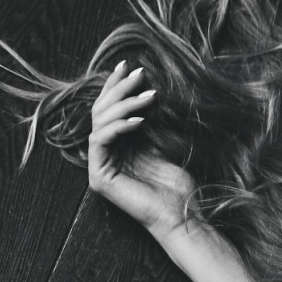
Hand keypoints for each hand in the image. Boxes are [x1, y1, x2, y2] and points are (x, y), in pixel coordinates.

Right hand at [90, 61, 195, 235]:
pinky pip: (101, 140)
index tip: (129, 66)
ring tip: (148, 96)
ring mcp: (99, 167)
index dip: (116, 87)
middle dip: (119, 90)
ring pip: (99, 123)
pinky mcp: (100, 177)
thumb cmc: (177, 185)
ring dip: (123, 105)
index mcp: (116, 147)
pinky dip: (119, 126)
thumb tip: (146, 91)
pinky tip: (140, 120)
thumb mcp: (162, 145)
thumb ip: (148, 123)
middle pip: (101, 113)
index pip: (109, 111)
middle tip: (138, 73)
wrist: (182, 215)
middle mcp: (104, 155)